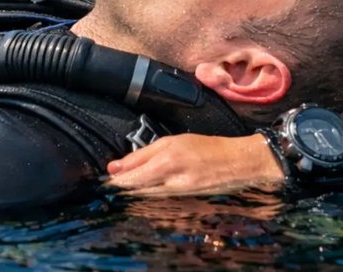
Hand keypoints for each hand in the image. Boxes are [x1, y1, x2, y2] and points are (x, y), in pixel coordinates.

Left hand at [104, 133, 284, 195]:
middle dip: (122, 186)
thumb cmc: (205, 147)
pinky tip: (144, 189)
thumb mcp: (172, 141)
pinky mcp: (183, 201)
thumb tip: (115, 166)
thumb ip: (142, 154)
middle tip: (111, 182)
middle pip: (136, 189)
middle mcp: (172, 179)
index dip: (115, 179)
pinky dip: (147, 194)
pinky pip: (158, 199)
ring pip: (145, 196)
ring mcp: (178, 193)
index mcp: (167, 159)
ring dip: (133, 191)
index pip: (131, 176)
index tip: (105, 176)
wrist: (237, 163)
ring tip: (125, 184)